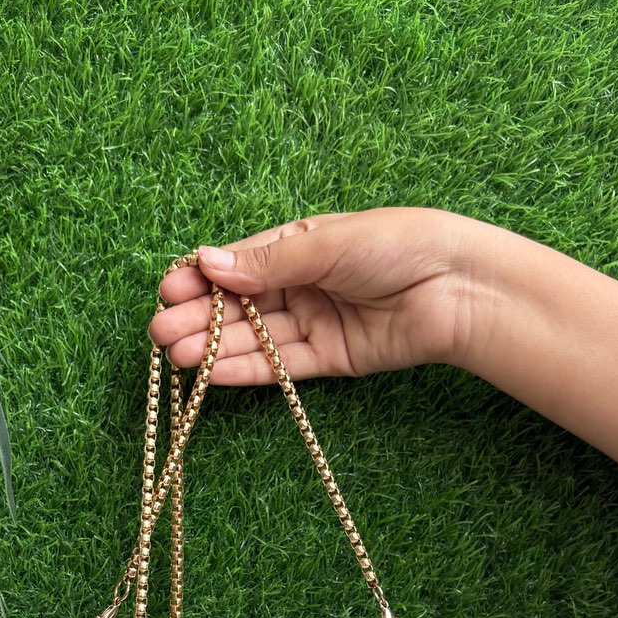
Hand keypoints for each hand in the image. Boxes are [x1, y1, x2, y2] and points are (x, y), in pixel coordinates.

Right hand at [148, 207, 479, 384]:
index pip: (239, 264)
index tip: (168, 288)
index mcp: (300, 246)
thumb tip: (208, 262)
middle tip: (158, 331)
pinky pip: (279, 367)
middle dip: (198, 318)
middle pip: (239, 306)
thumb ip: (267, 262)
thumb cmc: (400, 244)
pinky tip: (210, 373)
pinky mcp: (330, 359)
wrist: (459, 285)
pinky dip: (244, 371)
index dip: (202, 278)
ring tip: (173, 356)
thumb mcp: (326, 244)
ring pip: (253, 339)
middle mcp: (302, 285)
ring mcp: (314, 323)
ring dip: (213, 348)